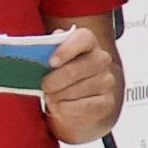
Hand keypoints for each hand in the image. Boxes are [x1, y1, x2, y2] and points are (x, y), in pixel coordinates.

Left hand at [40, 23, 123, 146]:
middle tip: (44, 86)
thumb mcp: (50, 60)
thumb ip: (47, 50)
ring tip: (51, 97)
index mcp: (87, 41)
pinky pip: (84, 107)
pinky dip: (67, 109)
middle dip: (57, 79)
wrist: (73, 102)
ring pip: (79, 89)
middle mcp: (101, 59)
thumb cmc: (58, 75)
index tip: (51, 62)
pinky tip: (59, 107)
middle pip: (80, 67)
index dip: (67, 49)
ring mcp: (107, 81)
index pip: (83, 38)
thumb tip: (40, 48)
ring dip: (59, 96)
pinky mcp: (107, 102)